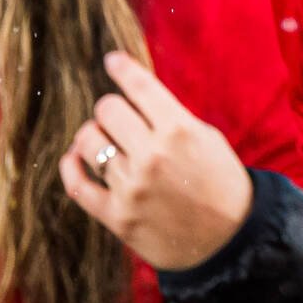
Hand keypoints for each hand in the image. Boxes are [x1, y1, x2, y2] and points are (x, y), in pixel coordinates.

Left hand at [58, 50, 252, 271]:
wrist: (230, 240)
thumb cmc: (221, 183)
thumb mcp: (206, 138)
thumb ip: (170, 117)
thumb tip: (133, 94)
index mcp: (179, 131)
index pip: (139, 86)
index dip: (121, 67)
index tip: (112, 61)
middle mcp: (152, 156)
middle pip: (107, 109)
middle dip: (112, 109)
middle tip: (120, 118)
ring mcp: (131, 188)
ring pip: (88, 142)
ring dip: (94, 137)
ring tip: (105, 141)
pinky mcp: (116, 217)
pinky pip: (77, 185)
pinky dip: (71, 167)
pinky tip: (75, 158)